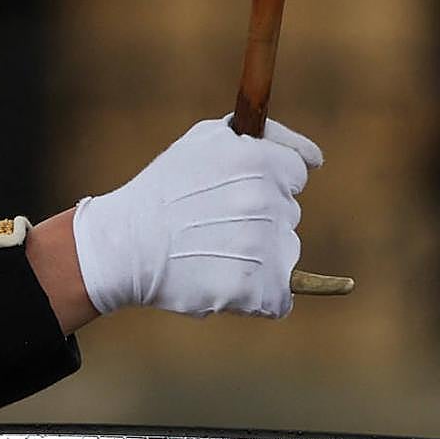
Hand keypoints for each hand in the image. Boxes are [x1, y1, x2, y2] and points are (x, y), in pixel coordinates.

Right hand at [72, 116, 321, 318]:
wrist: (123, 246)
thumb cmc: (165, 189)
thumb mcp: (208, 139)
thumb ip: (265, 138)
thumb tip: (316, 160)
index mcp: (260, 161)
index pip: (296, 174)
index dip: (269, 182)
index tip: (239, 193)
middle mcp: (268, 202)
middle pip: (289, 216)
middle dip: (261, 220)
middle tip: (213, 225)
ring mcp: (265, 247)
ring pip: (287, 256)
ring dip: (261, 258)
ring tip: (214, 253)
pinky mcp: (258, 289)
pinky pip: (279, 299)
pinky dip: (258, 298)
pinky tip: (224, 284)